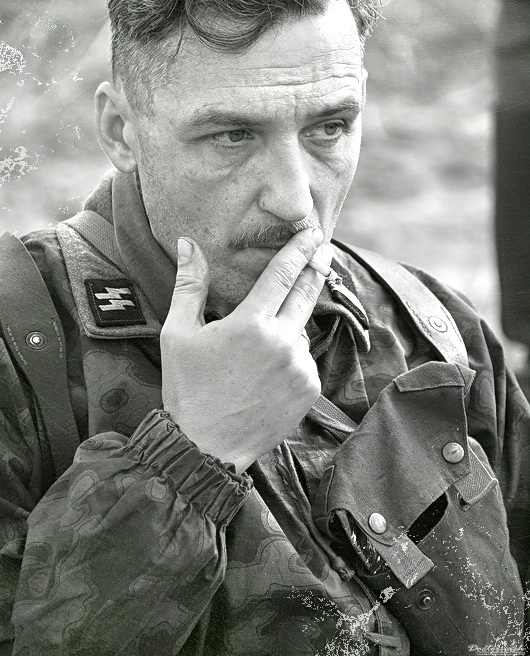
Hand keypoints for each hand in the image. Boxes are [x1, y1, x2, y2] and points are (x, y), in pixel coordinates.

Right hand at [160, 228, 330, 472]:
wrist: (205, 448)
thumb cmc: (187, 389)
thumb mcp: (177, 333)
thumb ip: (189, 284)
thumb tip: (188, 243)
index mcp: (251, 324)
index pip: (282, 274)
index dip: (299, 249)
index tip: (313, 232)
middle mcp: (282, 342)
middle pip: (306, 294)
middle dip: (316, 268)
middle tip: (324, 249)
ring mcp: (300, 367)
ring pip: (301, 331)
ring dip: (289, 326)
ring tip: (259, 347)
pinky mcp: (309, 390)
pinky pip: (305, 360)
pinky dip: (291, 356)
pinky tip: (267, 371)